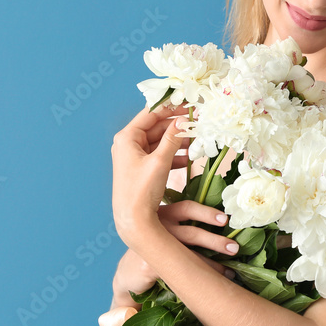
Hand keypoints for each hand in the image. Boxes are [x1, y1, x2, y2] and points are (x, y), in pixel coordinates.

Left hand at [110, 104, 188, 245]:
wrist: (133, 220)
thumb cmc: (142, 189)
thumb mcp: (160, 161)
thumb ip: (172, 138)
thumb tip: (184, 120)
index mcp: (127, 137)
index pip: (150, 113)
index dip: (170, 108)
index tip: (188, 105)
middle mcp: (128, 144)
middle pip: (156, 127)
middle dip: (177, 126)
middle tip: (197, 122)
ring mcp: (135, 156)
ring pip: (160, 141)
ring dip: (177, 141)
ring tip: (196, 140)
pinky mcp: (142, 168)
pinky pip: (160, 155)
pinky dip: (174, 154)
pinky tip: (188, 158)